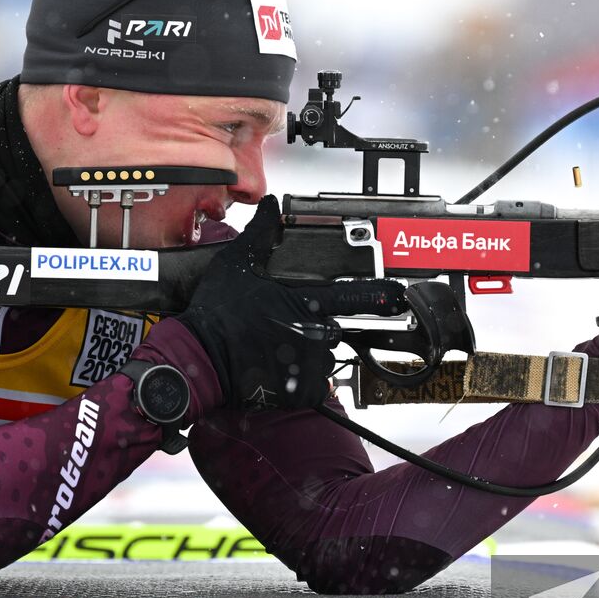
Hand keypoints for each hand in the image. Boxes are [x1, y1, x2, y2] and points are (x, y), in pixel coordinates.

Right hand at [179, 195, 404, 409]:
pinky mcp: (301, 390)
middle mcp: (314, 332)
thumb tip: (271, 207)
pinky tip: (276, 370)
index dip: (379, 294)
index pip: (353, 294)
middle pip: (333, 329)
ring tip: (276, 350)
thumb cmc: (217, 312)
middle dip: (314, 328)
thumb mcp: (237, 264)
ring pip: (323, 358)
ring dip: (307, 355)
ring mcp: (310, 363)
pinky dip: (298, 381)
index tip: (398, 295)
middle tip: (283, 329)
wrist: (200, 357)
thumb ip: (261, 234)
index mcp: (305, 302)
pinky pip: (312, 385)